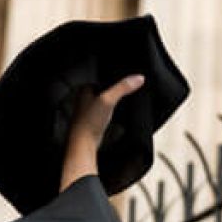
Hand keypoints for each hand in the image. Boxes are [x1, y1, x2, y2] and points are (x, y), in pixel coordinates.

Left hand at [60, 74, 145, 192]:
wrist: (83, 143)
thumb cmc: (89, 122)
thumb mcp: (109, 100)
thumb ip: (123, 87)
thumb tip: (138, 78)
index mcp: (84, 90)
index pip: (103, 80)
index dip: (115, 82)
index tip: (126, 84)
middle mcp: (84, 99)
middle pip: (105, 92)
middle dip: (115, 95)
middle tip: (124, 97)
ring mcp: (88, 112)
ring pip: (105, 104)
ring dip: (114, 106)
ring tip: (120, 109)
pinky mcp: (93, 123)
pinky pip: (106, 115)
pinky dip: (112, 116)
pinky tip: (115, 120)